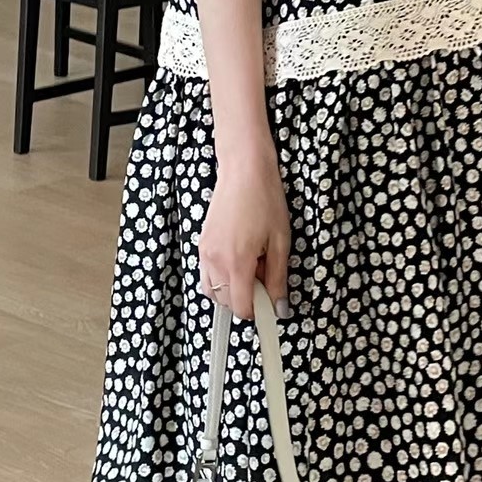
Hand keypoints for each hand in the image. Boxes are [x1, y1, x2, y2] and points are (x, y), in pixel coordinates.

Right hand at [199, 139, 290, 322]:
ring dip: (233, 289)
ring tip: (253, 263)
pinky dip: (223, 276)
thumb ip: (278, 278)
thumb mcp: (280, 241)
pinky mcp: (201, 244)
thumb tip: (280, 308)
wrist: (243, 169)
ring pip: (214, 291)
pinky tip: (241, 255)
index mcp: (236, 262)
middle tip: (265, 273)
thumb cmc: (265, 199)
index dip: (259, 311)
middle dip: (246, 298)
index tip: (272, 304)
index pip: (241, 308)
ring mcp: (204, 252)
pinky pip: (208, 274)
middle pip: (226, 303)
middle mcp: (214, 261)